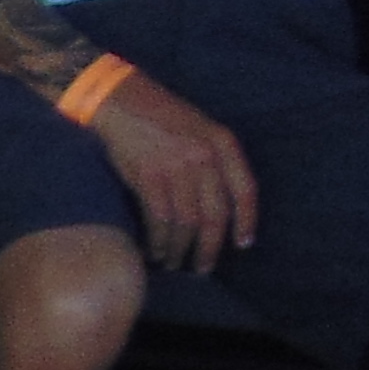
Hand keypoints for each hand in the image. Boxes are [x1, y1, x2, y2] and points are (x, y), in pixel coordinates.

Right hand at [84, 72, 255, 272]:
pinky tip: (154, 252)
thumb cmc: (161, 117)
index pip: (245, 190)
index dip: (246, 221)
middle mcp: (204, 157)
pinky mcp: (148, 177)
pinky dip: (158, 241)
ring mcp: (176, 168)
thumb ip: (214, 161)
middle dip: (209, 248)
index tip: (243, 245)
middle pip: (214, 215)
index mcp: (222, 143)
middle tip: (202, 268)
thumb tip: (218, 207)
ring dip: (180, 249)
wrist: (121, 101)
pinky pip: (159, 220)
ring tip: (174, 264)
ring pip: (186, 223)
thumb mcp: (200, 129)